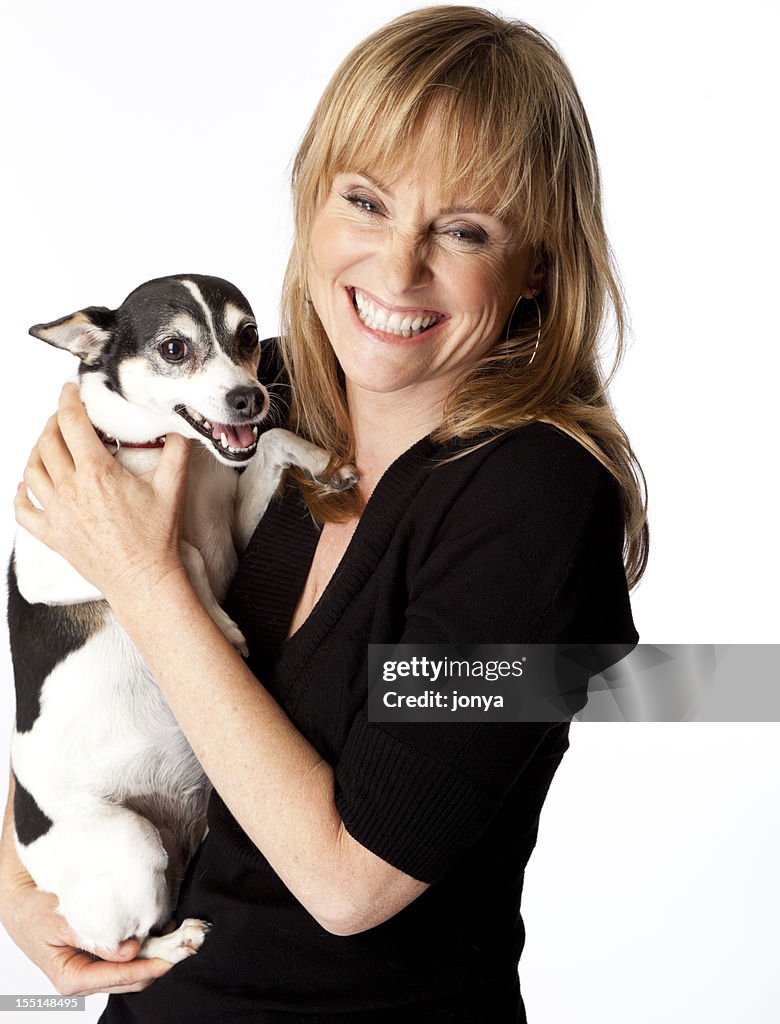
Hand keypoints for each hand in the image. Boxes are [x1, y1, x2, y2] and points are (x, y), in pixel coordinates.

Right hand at [1, 868, 171, 996]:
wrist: (19, 903)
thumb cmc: (34, 913)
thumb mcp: (60, 923)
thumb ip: (94, 938)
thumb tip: (130, 951)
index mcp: (72, 978)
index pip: (119, 979)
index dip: (147, 969)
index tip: (170, 957)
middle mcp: (85, 979)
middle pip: (130, 980)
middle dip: (156, 963)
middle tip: (180, 943)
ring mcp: (93, 969)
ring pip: (131, 970)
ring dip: (152, 953)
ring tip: (172, 933)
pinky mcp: (98, 956)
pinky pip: (126, 957)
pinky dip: (143, 945)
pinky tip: (156, 929)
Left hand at [14, 383, 191, 607]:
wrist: (142, 578)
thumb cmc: (156, 538)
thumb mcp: (172, 488)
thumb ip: (177, 452)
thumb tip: (180, 429)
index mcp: (97, 472)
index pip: (72, 422)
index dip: (68, 400)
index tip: (70, 391)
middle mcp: (70, 489)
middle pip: (47, 441)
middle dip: (55, 422)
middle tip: (67, 417)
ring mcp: (56, 512)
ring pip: (31, 469)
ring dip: (38, 451)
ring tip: (50, 445)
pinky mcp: (51, 534)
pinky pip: (23, 509)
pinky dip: (22, 493)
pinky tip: (29, 485)